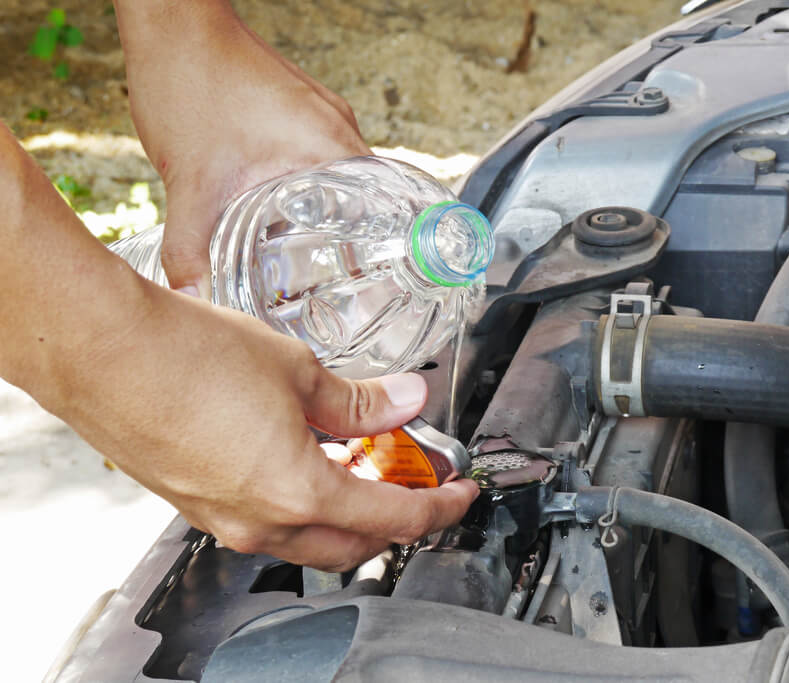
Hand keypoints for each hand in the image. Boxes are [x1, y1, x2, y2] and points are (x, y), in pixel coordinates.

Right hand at [41, 279, 477, 569]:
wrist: (103, 350)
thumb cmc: (187, 356)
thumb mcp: (297, 370)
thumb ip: (360, 399)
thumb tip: (404, 400)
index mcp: (298, 494)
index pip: (395, 519)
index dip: (441, 507)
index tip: (461, 494)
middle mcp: (260, 522)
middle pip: (355, 544)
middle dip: (397, 520)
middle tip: (419, 481)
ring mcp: (224, 520)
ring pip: (310, 538)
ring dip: (349, 511)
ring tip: (366, 461)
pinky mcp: (198, 504)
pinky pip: (268, 521)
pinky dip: (304, 502)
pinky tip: (308, 458)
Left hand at [115, 1, 370, 294]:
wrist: (171, 24)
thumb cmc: (190, 80)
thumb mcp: (189, 182)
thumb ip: (188, 248)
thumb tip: (192, 299)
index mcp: (330, 145)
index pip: (387, 208)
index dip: (387, 249)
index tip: (377, 282)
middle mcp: (336, 126)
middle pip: (367, 197)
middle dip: (354, 238)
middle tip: (340, 281)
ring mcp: (319, 112)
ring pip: (340, 177)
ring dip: (329, 210)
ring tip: (313, 252)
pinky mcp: (296, 106)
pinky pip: (318, 156)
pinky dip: (308, 185)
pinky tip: (283, 207)